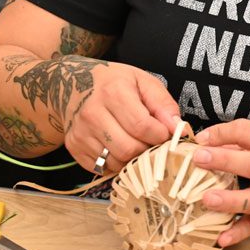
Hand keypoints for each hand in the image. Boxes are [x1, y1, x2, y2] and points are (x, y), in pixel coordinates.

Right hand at [60, 60, 178, 174]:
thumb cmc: (113, 81)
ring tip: (136, 143)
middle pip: (129, 148)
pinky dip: (115, 163)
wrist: (71, 83)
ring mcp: (80, 132)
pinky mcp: (74, 147)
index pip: (142, 127)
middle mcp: (93, 113)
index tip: (165, 134)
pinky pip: (102, 168)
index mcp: (113, 92)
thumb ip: (163, 104)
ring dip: (132, 159)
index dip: (160, 135)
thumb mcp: (142, 81)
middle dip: (147, 150)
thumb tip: (178, 129)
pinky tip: (118, 147)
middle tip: (151, 141)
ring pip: (116, 162)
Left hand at [191, 119, 249, 247]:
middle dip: (224, 160)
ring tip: (207, 198)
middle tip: (199, 157)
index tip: (201, 138)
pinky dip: (239, 233)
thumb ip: (248, 143)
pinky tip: (222, 238)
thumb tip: (212, 143)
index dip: (222, 132)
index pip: (248, 132)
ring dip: (229, 199)